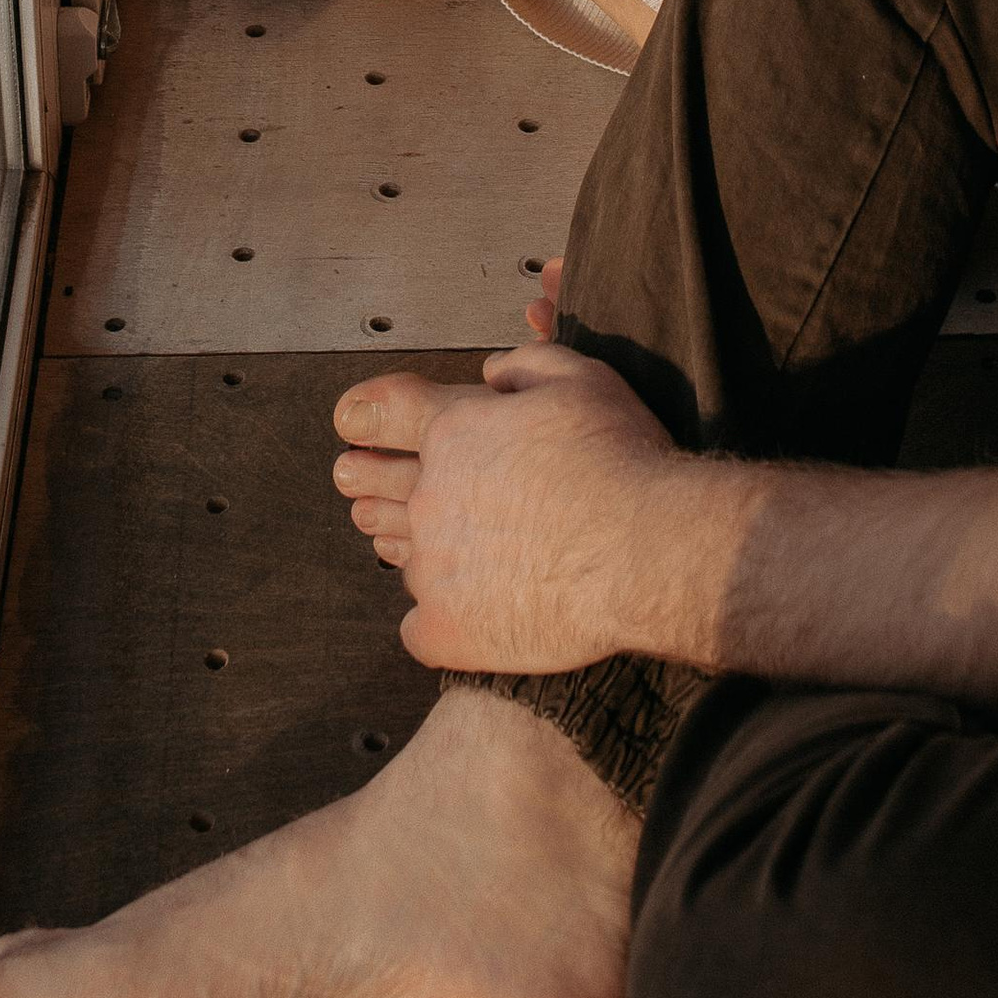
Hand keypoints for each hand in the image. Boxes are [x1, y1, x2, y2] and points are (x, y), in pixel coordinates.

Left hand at [332, 342, 692, 671]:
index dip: (361, 415)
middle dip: (361, 477)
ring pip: (400, 555)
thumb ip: (525, 365)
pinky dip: (433, 618)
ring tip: (396, 539)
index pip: (381, 413)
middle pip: (372, 484)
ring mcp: (434, 569)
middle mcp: (431, 497)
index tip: (349, 422)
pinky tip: (451, 610)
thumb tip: (491, 372)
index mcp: (454, 431)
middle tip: (352, 480)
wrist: (647, 551)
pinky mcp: (448, 631)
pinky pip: (417, 626)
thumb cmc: (621, 462)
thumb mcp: (579, 379)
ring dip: (399, 541)